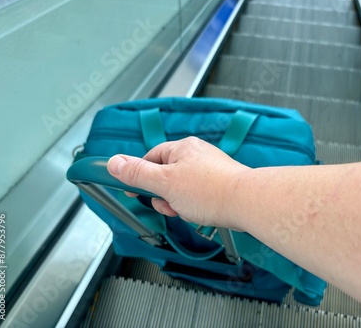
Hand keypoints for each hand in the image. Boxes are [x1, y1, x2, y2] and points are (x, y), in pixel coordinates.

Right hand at [107, 137, 248, 227]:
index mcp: (182, 148)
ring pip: (182, 187)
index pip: (151, 158)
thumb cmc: (208, 191)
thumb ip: (138, 173)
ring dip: (178, 202)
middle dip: (162, 194)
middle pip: (166, 174)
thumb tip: (114, 162)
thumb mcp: (164, 183)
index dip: (139, 175)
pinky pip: (198, 193)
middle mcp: (197, 154)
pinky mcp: (221, 183)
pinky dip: (194, 204)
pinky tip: (200, 213)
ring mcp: (210, 169)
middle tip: (168, 204)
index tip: (131, 190)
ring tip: (187, 210)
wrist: (246, 202)